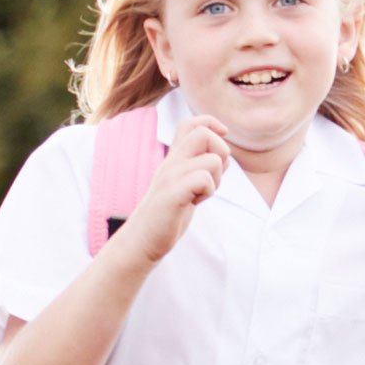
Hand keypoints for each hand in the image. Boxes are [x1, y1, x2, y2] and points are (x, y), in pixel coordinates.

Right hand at [110, 116, 228, 263]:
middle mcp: (171, 162)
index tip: (219, 139)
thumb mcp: (183, 185)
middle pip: (203, 133)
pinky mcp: (173, 194)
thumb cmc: (166, 215)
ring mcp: (170, 177)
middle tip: (212, 175)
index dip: (211, 124)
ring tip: (201, 193)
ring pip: (213, 160)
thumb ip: (199, 168)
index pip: (191, 124)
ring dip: (217, 179)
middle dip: (220, 152)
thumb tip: (223, 156)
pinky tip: (195, 202)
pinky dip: (208, 191)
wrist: (141, 240)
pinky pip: (203, 179)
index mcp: (173, 158)